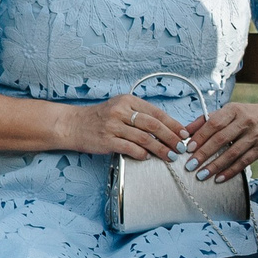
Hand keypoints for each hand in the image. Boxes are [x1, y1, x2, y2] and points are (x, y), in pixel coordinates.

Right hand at [62, 95, 186, 160]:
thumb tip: (167, 127)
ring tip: (170, 156)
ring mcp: (113, 126)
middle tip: (181, 147)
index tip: (184, 133)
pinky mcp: (107, 140)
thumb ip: (140, 115)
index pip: (157, 112)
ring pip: (144, 138)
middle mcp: (121, 111)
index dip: (173, 124)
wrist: (73, 124)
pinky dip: (142, 153)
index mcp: (128, 101)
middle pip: (154, 125)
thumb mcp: (120, 108)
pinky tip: (148, 157)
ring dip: (161, 149)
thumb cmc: (100, 118)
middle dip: (171, 138)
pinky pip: (130, 148)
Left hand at [182, 97, 257, 180]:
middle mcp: (245, 122)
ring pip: (233, 153)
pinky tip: (219, 178)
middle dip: (204, 153)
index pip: (214, 123)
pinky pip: (244, 162)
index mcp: (234, 110)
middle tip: (190, 165)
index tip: (188, 148)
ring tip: (201, 175)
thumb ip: (206, 120)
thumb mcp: (229, 112)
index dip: (200, 136)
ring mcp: (256, 136)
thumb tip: (184, 132)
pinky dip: (231, 171)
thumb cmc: (247, 115)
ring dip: (216, 165)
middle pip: (221, 139)